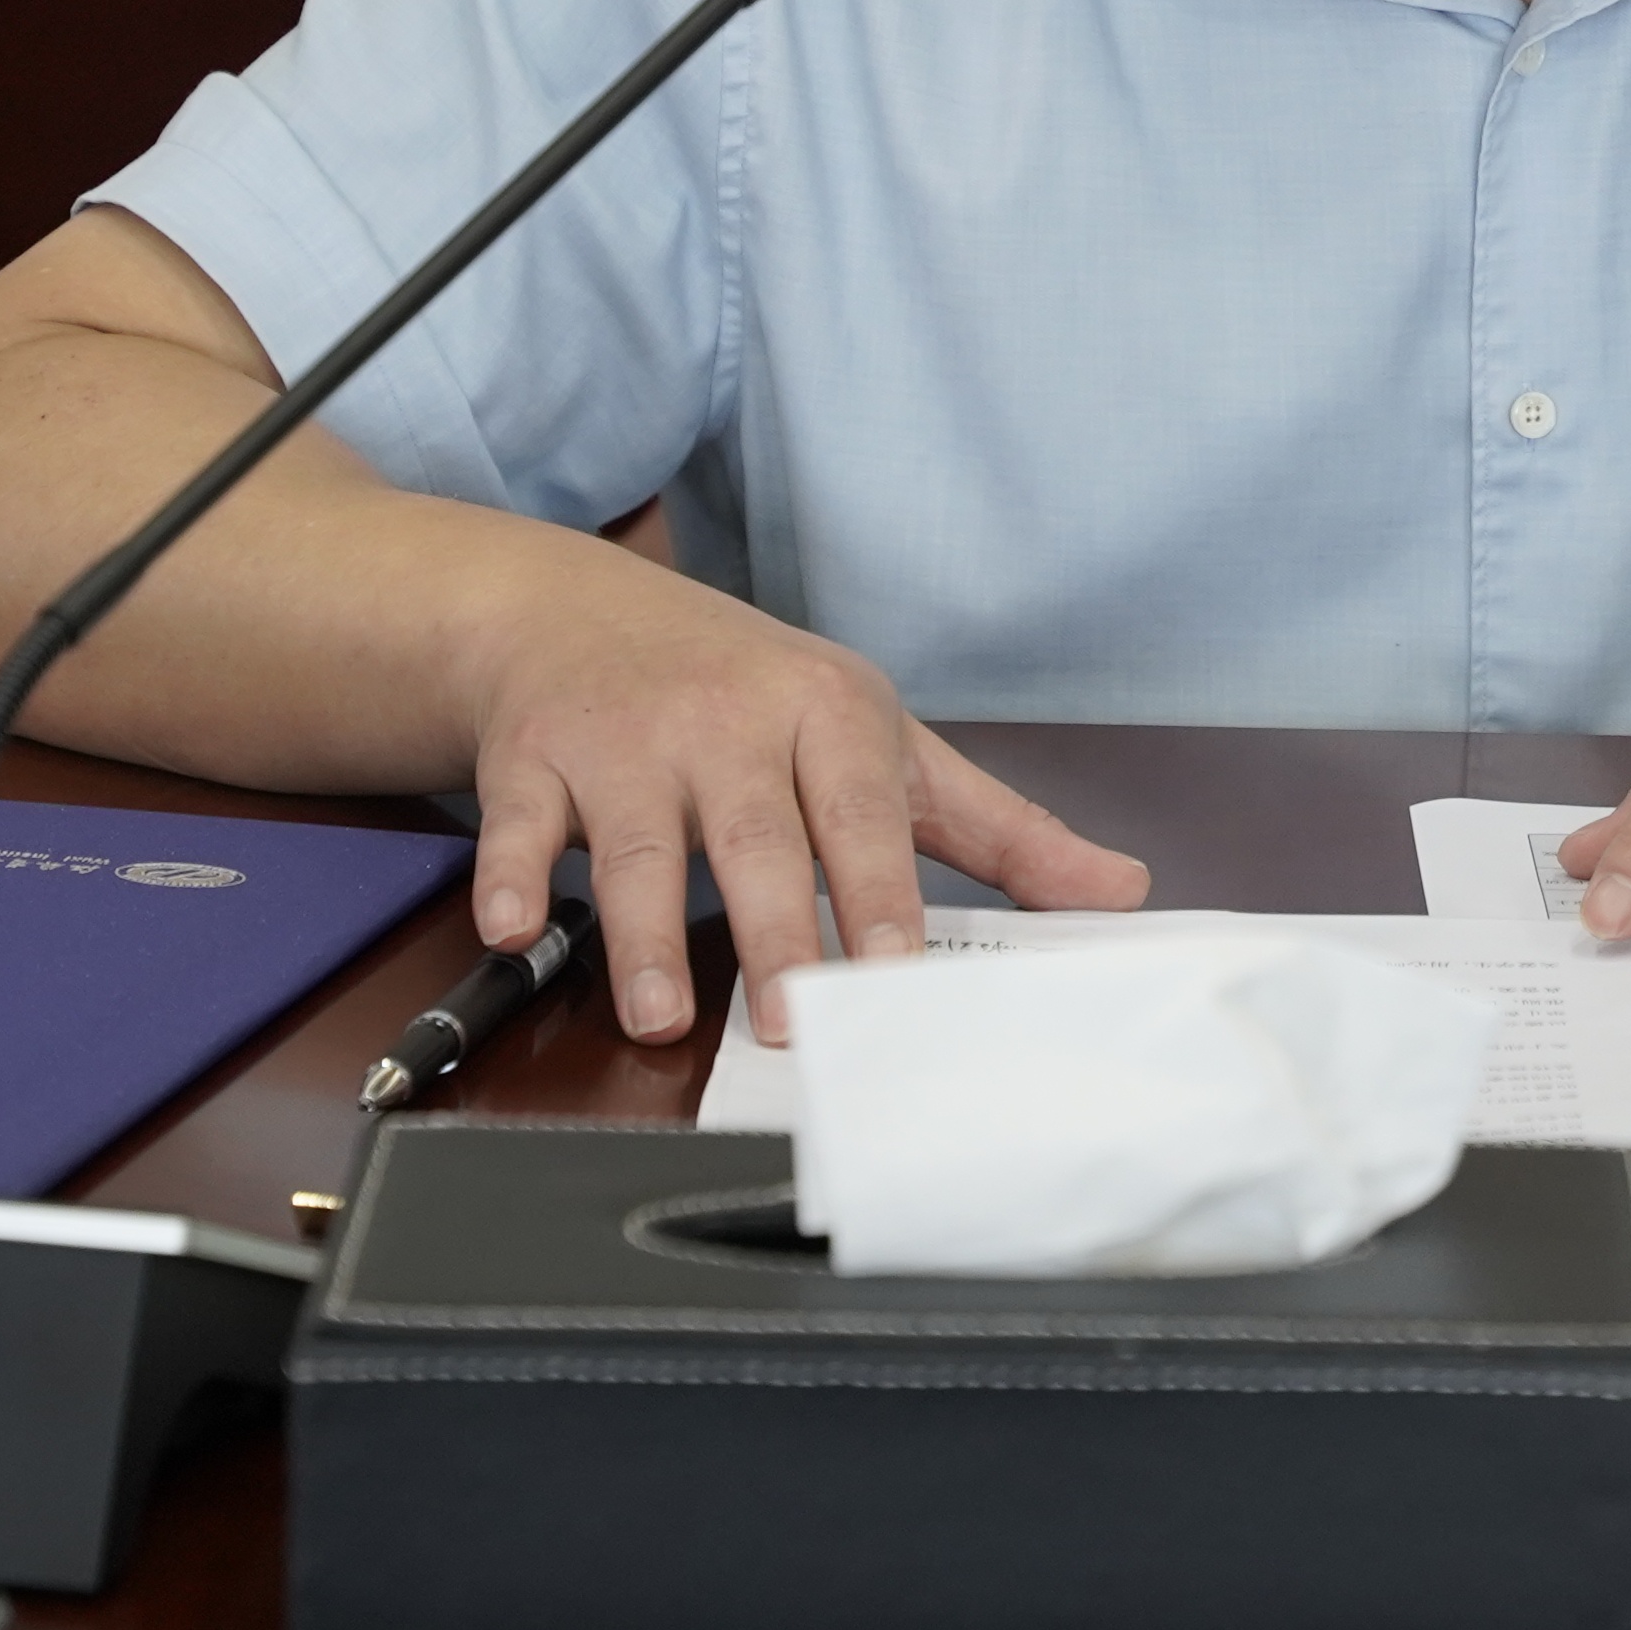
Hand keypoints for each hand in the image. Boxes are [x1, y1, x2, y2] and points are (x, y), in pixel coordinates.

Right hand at [454, 560, 1145, 1041]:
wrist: (581, 609)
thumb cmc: (754, 695)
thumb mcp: (884, 742)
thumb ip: (1000, 829)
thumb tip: (1122, 894)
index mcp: (829, 716)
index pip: (864, 815)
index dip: (879, 897)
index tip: (895, 976)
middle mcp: (727, 724)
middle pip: (757, 839)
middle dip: (775, 928)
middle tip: (792, 1019)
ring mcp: (627, 742)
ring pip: (635, 846)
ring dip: (642, 931)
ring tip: (659, 1013)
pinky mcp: (534, 760)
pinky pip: (518, 824)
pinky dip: (508, 874)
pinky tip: (510, 927)